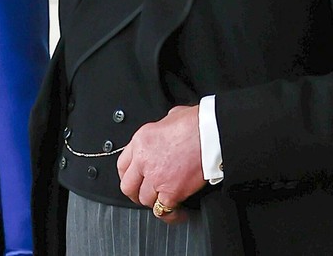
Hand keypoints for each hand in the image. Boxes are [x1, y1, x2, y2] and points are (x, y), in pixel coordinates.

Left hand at [116, 105, 205, 223]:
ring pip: (145, 200)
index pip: (122, 165)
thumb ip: (162, 128)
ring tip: (163, 201)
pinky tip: (177, 212)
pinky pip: (163, 210)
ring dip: (154, 202)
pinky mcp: (172, 191)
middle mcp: (144, 161)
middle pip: (128, 187)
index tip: (133, 180)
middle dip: (135, 193)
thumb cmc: (195, 123)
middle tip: (143, 195)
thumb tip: (167, 130)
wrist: (210, 134)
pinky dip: (170, 214)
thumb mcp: (170, 117)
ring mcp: (156, 178)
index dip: (127, 175)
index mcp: (141, 141)